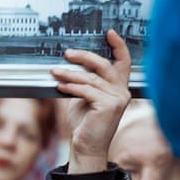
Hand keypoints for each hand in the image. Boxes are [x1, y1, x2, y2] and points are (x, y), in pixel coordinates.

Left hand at [51, 30, 131, 173]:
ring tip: (55, 72)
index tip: (109, 32)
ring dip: (70, 73)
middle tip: (67, 53)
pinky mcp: (109, 106)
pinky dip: (72, 87)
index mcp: (119, 87)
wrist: (86, 147)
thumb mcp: (84, 97)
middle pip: (105, 65)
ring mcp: (118, 99)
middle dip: (84, 56)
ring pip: (91, 78)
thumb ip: (84, 82)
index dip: (118, 45)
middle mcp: (122, 92)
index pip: (124, 62)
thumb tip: (71, 64)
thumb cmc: (85, 124)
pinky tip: (60, 86)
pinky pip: (87, 90)